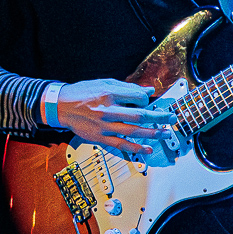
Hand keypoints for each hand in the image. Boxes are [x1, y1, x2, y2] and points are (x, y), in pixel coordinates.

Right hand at [50, 79, 172, 152]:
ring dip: (152, 134)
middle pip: (139, 115)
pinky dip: (135, 149)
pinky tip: (147, 150)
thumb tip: (147, 91)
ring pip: (133, 132)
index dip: (147, 100)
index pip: (137, 97)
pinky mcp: (100, 138)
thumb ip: (127, 88)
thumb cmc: (83, 93)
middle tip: (172, 118)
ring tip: (165, 134)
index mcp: (109, 93)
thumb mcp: (104, 83)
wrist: (61, 106)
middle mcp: (108, 110)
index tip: (150, 102)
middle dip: (159, 117)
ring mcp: (104, 126)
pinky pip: (121, 145)